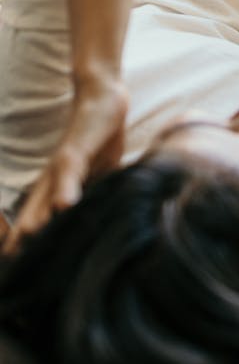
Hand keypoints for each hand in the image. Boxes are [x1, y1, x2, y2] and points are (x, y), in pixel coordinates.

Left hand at [3, 78, 127, 253]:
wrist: (103, 97)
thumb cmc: (100, 138)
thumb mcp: (99, 174)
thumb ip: (94, 194)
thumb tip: (101, 215)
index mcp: (58, 184)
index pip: (38, 216)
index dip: (27, 240)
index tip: (18, 266)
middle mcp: (53, 177)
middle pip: (32, 212)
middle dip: (20, 238)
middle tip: (11, 264)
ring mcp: (63, 164)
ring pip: (44, 196)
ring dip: (35, 219)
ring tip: (26, 242)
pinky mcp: (77, 149)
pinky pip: (70, 172)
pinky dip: (66, 189)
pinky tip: (63, 206)